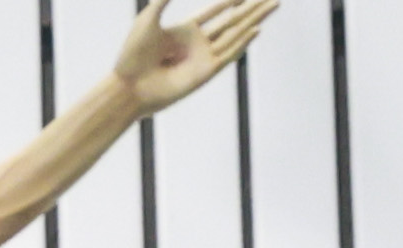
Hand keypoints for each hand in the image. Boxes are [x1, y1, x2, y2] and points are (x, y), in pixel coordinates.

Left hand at [116, 0, 277, 109]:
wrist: (129, 85)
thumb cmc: (132, 55)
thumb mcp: (148, 19)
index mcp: (186, 31)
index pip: (216, 12)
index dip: (230, 0)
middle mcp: (199, 44)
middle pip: (232, 21)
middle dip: (252, 8)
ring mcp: (204, 57)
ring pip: (236, 34)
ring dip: (254, 19)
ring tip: (272, 6)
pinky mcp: (206, 72)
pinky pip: (229, 53)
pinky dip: (242, 41)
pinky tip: (255, 29)